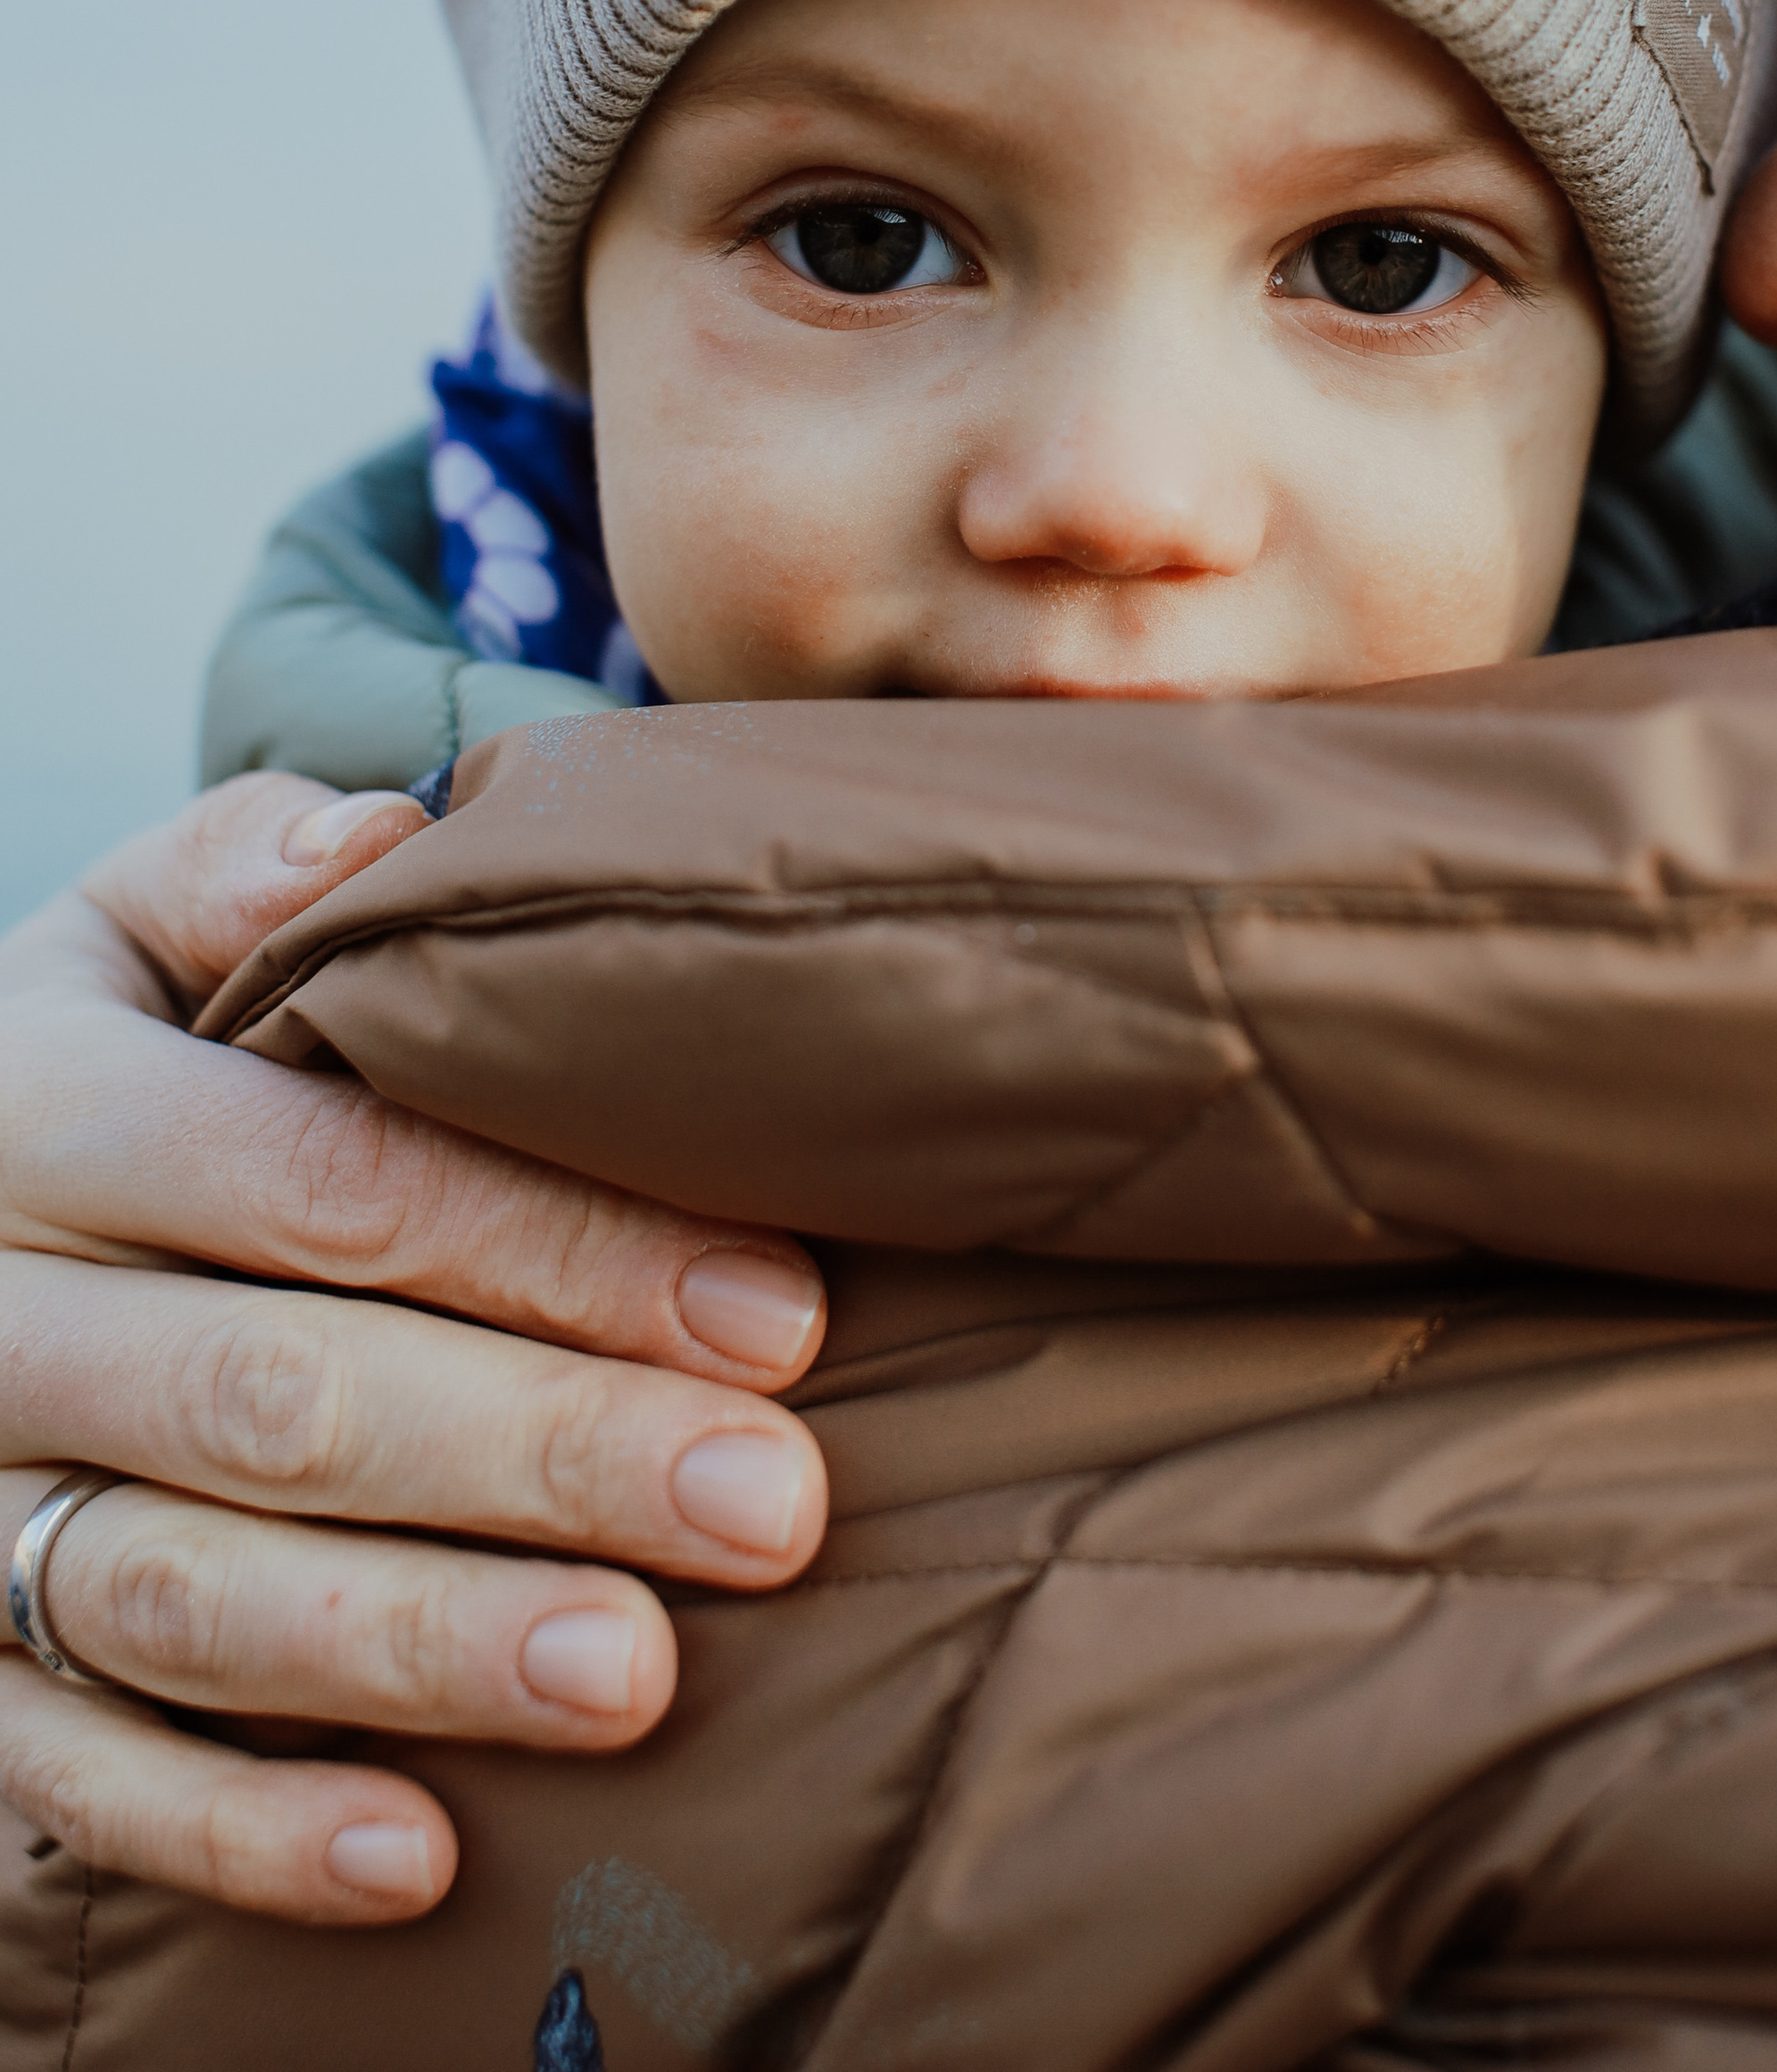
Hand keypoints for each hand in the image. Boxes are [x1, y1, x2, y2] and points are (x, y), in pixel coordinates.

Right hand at [0, 773, 827, 1927]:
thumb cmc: (126, 1058)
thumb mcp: (137, 932)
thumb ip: (247, 867)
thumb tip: (385, 843)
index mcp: (42, 1111)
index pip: (323, 1182)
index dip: (552, 1250)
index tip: (777, 1314)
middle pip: (280, 1399)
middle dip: (538, 1455)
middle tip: (768, 1507)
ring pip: (186, 1597)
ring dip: (420, 1649)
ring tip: (634, 1678)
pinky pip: (79, 1778)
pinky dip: (241, 1832)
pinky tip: (422, 1860)